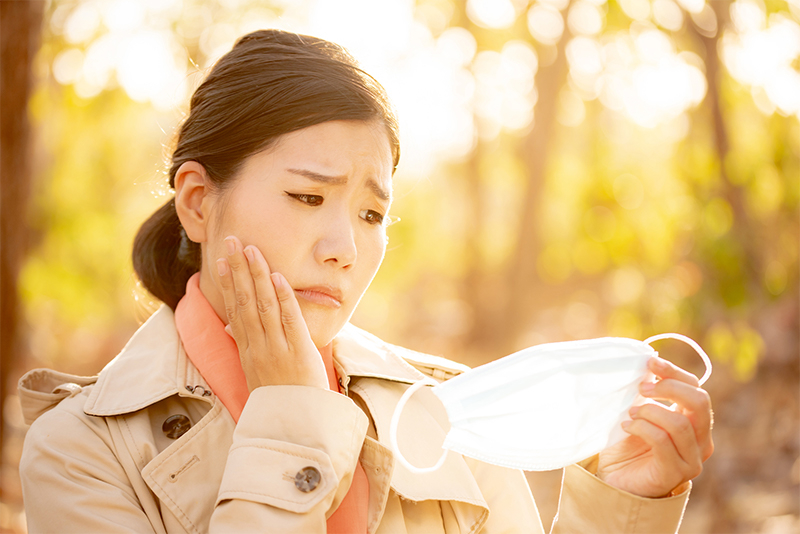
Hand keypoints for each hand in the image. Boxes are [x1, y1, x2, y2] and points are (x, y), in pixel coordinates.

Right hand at [216, 235, 327, 391]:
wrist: (295, 425)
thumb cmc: (279, 397)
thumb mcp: (255, 372)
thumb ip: (245, 345)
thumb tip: (232, 326)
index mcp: (247, 350)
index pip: (234, 310)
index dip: (227, 284)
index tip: (219, 261)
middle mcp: (258, 346)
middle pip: (245, 301)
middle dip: (237, 269)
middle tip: (231, 241)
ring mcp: (276, 348)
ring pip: (264, 305)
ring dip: (257, 275)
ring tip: (251, 250)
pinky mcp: (297, 351)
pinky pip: (289, 320)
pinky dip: (283, 297)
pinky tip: (277, 277)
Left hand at [596, 356, 713, 497]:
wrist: (616, 480)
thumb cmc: (628, 444)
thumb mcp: (640, 412)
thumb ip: (649, 394)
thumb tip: (648, 366)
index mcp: (696, 423)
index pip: (697, 389)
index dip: (674, 372)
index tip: (649, 363)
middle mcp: (701, 441)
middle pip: (699, 402)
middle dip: (668, 388)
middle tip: (641, 388)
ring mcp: (692, 460)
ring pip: (679, 423)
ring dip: (650, 411)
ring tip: (631, 413)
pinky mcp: (675, 474)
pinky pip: (661, 441)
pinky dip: (641, 428)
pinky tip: (626, 427)